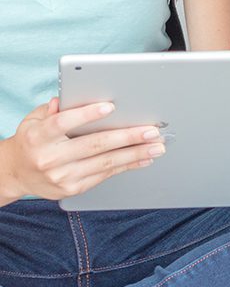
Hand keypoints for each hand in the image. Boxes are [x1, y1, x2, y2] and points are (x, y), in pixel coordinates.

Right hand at [0, 98, 163, 203]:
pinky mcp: (72, 189)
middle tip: (151, 130)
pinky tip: (143, 158)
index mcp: (38, 137)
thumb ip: (52, 110)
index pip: (62, 123)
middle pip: (93, 145)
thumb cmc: (31, 141)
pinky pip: (105, 175)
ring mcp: (61, 176)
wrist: (15, 173)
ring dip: (135, 153)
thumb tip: (68, 98)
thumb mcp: (33, 120)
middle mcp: (49, 158)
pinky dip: (127, 165)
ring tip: (156, 146)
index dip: (86, 114)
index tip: (110, 106)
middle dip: (127, 137)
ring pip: (105, 163)